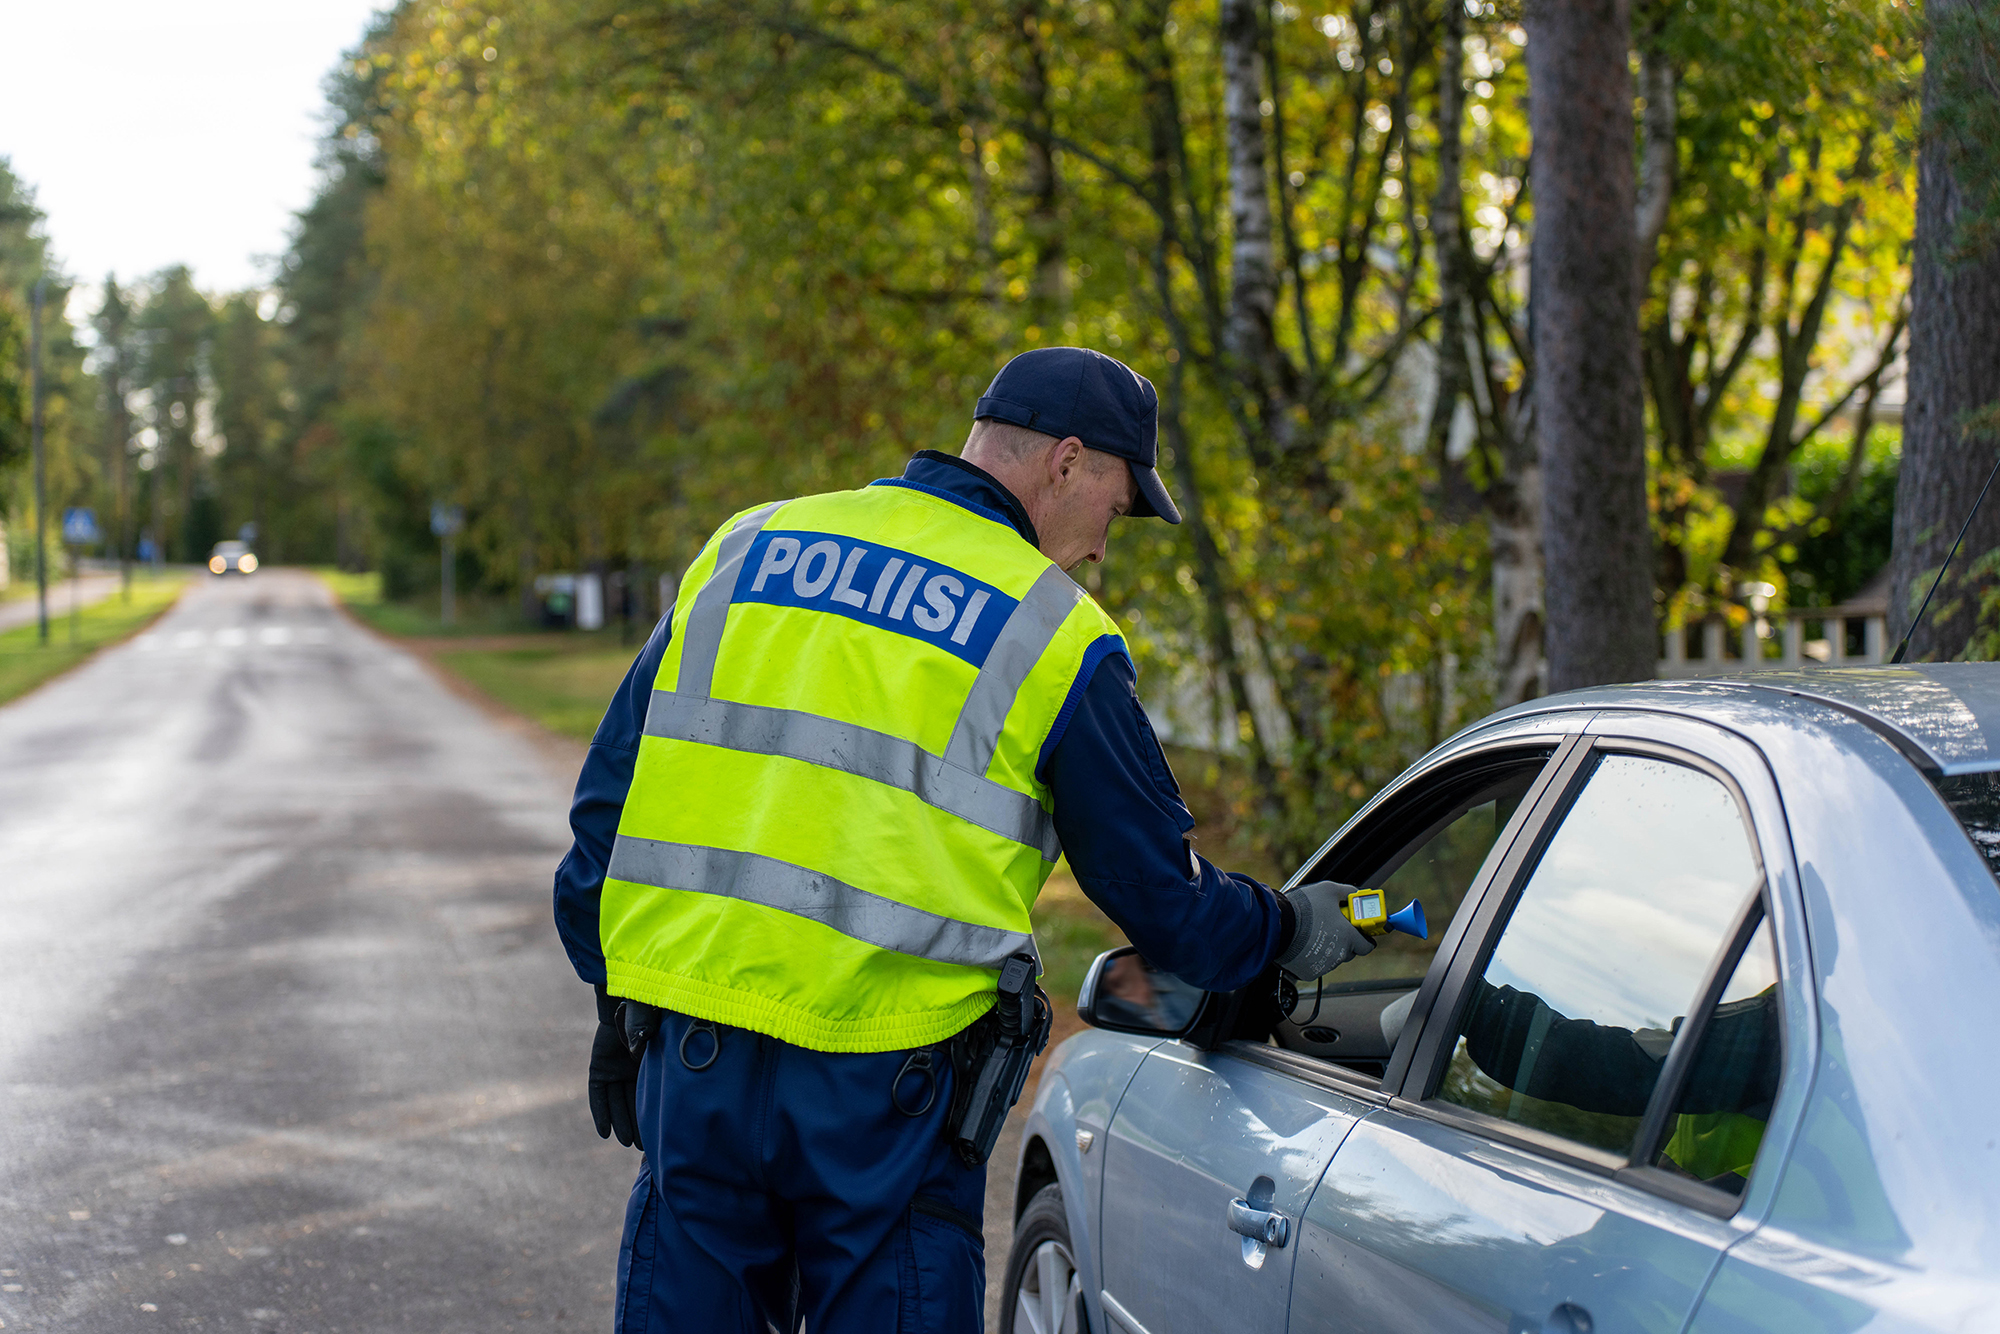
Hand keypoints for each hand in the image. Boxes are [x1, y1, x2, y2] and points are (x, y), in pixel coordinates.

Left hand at [588, 986, 644, 1149]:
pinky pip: (598, 1095)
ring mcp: (615, 1070)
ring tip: (627, 1143)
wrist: (624, 996)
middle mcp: (634, 1071)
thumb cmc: (646, 1008)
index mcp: (652, 1064)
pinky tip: (605, 1133)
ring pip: (617, 1102)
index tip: (662, 1131)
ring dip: (621, 1122)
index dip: (654, 1112)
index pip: (652, 1093)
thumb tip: (637, 1048)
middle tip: (645, 1145)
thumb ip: (647, 1035)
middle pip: (635, 1102)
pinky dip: (601, 1112)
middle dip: (639, 1123)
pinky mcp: (598, 1068)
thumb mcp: (653, 1025)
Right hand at [1277, 880, 1375, 978]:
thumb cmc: (1303, 907)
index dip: (1363, 938)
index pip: (1367, 946)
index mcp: (1348, 936)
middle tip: (1332, 929)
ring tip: (1313, 934)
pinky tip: (1304, 945)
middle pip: (1349, 952)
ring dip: (1328, 949)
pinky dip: (1313, 957)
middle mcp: (1339, 954)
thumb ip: (1347, 892)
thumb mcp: (1328, 890)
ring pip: (1332, 959)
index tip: (1358, 933)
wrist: (1277, 924)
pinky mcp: (1310, 972)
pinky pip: (1316, 966)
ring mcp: (1325, 965)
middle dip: (1344, 942)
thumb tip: (1355, 894)